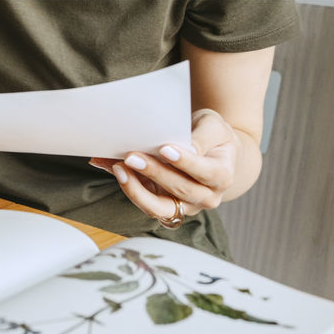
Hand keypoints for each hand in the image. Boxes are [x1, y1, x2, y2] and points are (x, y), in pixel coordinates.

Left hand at [89, 108, 240, 225]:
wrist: (212, 151)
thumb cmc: (212, 135)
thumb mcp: (213, 127)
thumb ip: (201, 137)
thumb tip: (184, 148)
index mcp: (222, 175)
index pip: (205, 172)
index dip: (185, 162)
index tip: (165, 149)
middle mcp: (206, 196)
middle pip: (180, 189)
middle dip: (154, 173)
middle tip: (132, 156)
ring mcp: (185, 205)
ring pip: (159, 207)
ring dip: (136, 189)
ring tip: (118, 168)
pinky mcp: (165, 205)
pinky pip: (145, 203)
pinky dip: (128, 187)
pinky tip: (111, 168)